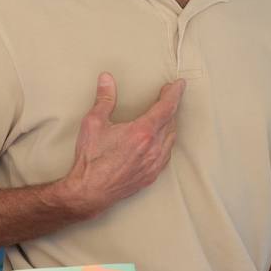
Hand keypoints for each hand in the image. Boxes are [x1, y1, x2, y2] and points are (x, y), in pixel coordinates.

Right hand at [59, 73, 184, 218]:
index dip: (175, 93)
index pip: (166, 107)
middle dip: (170, 106)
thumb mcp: (94, 123)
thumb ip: (104, 99)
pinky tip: (160, 139)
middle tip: (168, 95)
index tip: (179, 84)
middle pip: (171, 121)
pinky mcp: (152, 175)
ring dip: (169, 124)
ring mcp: (154, 163)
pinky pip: (166, 154)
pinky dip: (166, 142)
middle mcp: (153, 148)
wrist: (90, 191)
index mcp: (142, 132)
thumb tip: (106, 79)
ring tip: (164, 115)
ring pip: (171, 138)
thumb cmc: (91, 159)